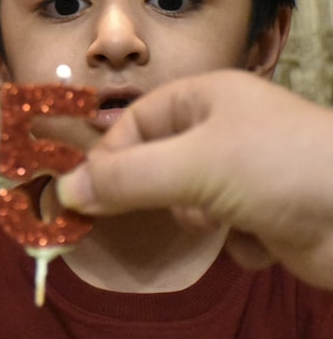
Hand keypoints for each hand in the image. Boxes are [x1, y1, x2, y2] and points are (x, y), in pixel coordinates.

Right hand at [56, 70, 332, 289]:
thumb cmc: (276, 167)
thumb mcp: (190, 165)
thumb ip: (124, 178)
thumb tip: (63, 192)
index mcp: (206, 97)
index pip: (136, 120)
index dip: (109, 155)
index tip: (86, 193)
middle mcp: (224, 130)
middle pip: (159, 163)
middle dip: (159, 193)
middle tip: (146, 211)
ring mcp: (248, 174)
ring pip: (189, 202)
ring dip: (200, 219)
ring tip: (222, 220)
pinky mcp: (268, 216)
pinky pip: (225, 231)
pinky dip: (237, 241)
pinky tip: (262, 238)